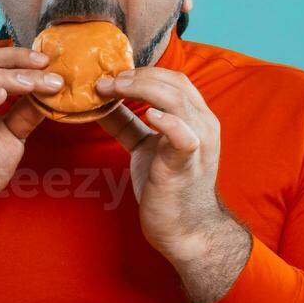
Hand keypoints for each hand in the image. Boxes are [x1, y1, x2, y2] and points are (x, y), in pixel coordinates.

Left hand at [95, 67, 243, 268]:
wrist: (185, 230)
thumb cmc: (168, 189)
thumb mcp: (145, 148)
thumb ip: (129, 124)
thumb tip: (100, 105)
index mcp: (196, 118)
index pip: (173, 79)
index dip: (142, 72)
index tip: (111, 76)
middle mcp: (203, 124)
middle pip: (174, 83)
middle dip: (136, 76)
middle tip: (105, 81)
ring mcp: (199, 143)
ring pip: (177, 100)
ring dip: (142, 89)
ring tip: (114, 90)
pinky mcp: (188, 164)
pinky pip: (184, 136)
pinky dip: (168, 122)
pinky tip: (150, 117)